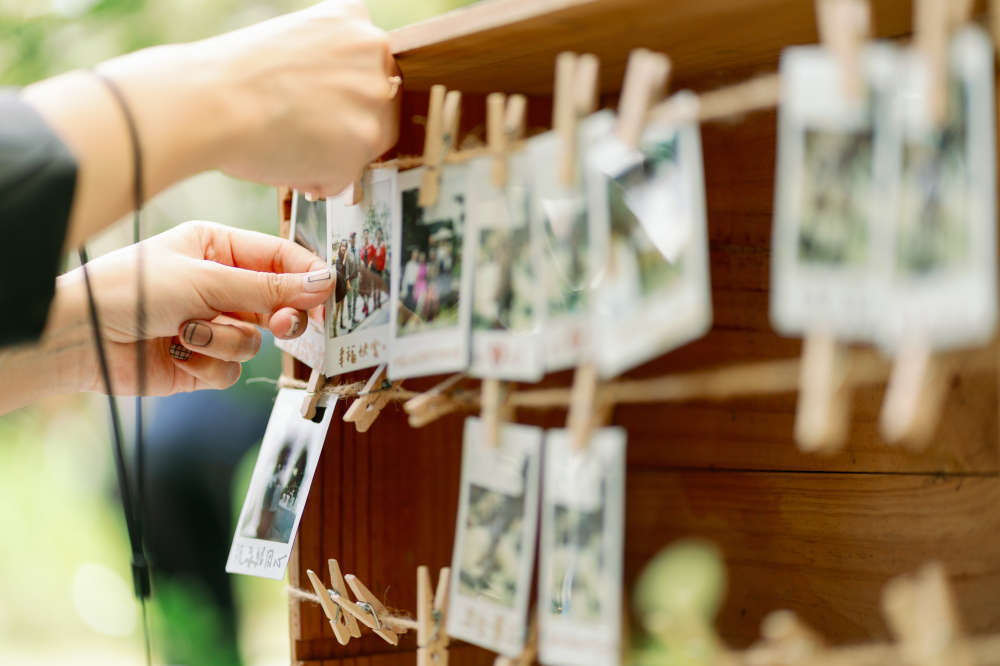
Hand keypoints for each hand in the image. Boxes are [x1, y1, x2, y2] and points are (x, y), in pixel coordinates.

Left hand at [0, 221, 333, 412]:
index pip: (281, 258)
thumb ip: (269, 288)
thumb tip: (323, 285)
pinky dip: (208, 363)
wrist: (81, 338)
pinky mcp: (201, 362)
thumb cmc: (131, 289)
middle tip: (282, 324)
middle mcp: (220, 285)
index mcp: (219, 248)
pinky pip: (232, 369)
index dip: (307, 276)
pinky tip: (177, 352)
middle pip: (279, 303)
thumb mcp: (207, 280)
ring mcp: (212, 325)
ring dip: (225, 339)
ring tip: (187, 331)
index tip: (328, 294)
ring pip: (255, 341)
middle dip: (279, 316)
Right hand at [22, 0, 398, 247]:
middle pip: (379, 106)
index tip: (320, 108)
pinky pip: (348, 175)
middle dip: (344, 127)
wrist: (210, 101)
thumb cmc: (232, 77)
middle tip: (300, 131)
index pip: (371, 69)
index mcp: (353, 20)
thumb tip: (340, 103)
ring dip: (333, 155)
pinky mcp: (366, 139)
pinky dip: (320, 180)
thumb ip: (329, 65)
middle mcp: (374, 52)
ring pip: (367, 142)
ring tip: (288, 145)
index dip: (343, 97)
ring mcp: (374, 96)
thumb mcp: (291, 43)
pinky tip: (289, 163)